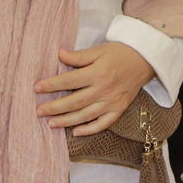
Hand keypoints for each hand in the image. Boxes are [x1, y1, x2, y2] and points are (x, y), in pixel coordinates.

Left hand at [34, 42, 155, 136]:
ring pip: (86, 115)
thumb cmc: (120, 53)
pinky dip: (90, 129)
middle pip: (75, 101)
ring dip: (67, 121)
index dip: (52, 85)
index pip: (70, 80)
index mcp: (98, 72)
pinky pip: (103, 123)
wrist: (146, 59)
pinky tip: (76, 132)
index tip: (37, 88)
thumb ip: (79, 56)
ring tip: (50, 124)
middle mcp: (104, 89)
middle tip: (38, 111)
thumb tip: (59, 54)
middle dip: (55, 107)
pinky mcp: (119, 109)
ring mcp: (112, 101)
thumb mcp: (99, 50)